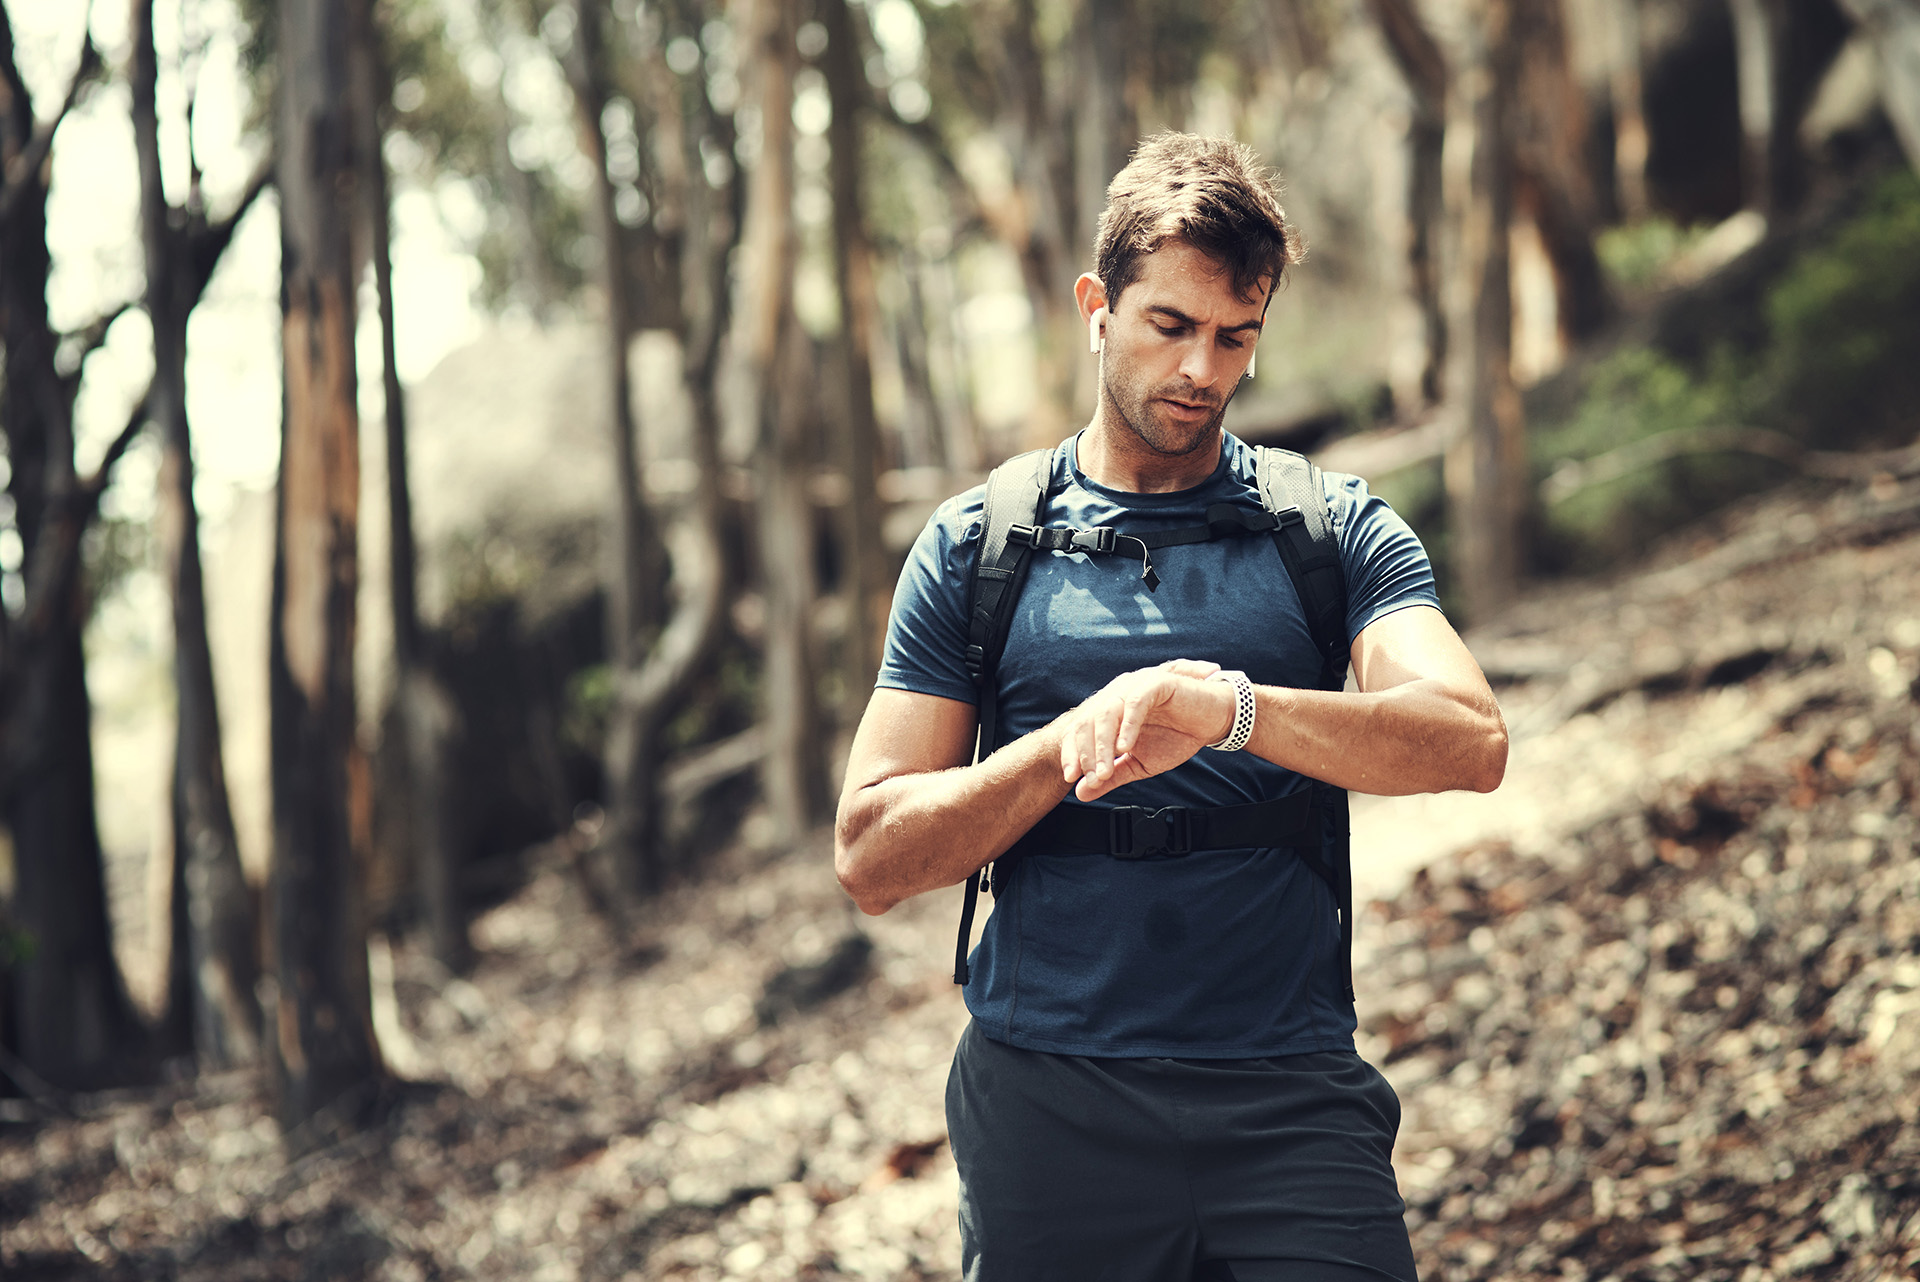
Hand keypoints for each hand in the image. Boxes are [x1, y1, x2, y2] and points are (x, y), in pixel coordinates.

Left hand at [1058, 659, 1235, 802]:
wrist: (1213, 722)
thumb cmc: (1177, 737)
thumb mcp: (1139, 764)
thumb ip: (1111, 776)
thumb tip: (1081, 793)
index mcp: (1108, 711)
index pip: (1079, 729)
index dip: (1071, 752)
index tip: (1071, 779)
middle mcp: (1116, 695)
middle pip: (1088, 721)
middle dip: (1086, 753)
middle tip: (1092, 779)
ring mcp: (1134, 686)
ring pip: (1107, 713)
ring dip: (1103, 745)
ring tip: (1106, 770)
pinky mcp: (1156, 683)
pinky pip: (1135, 703)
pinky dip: (1127, 726)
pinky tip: (1125, 748)